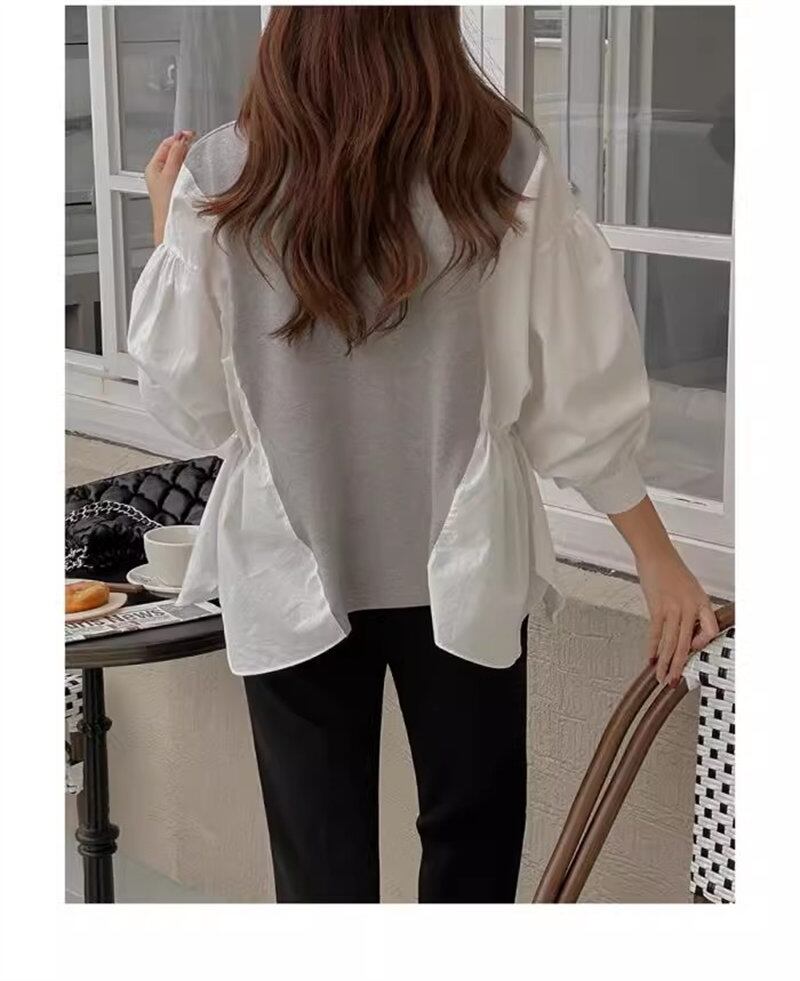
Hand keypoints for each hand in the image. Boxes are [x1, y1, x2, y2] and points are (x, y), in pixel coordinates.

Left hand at [144, 130, 194, 244]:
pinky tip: (197, 174)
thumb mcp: (170, 173)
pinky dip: (191, 171)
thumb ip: (176, 153)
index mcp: (153, 167)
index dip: (179, 137)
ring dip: (189, 160)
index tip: (193, 135)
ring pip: (179, 164)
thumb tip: (181, 138)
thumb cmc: (167, 205)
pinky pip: (184, 175)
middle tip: (197, 146)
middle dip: (186, 148)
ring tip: (197, 159)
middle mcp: (159, 174)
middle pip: (173, 152)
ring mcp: (168, 183)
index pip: (167, 144)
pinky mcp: (176, 191)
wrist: (171, 227)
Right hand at [636, 544, 718, 686]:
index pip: (710, 631)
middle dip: (678, 665)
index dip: (701, 644)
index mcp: (701, 602)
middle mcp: (690, 607)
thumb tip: (686, 630)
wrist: (656, 555)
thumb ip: (691, 609)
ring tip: (660, 676)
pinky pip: (655, 632)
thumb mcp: (691, 589)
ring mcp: (673, 608)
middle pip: (686, 643)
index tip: (692, 651)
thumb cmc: (672, 570)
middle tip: (673, 680)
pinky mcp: (657, 607)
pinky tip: (650, 658)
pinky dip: (652, 647)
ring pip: (670, 642)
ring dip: (664, 662)